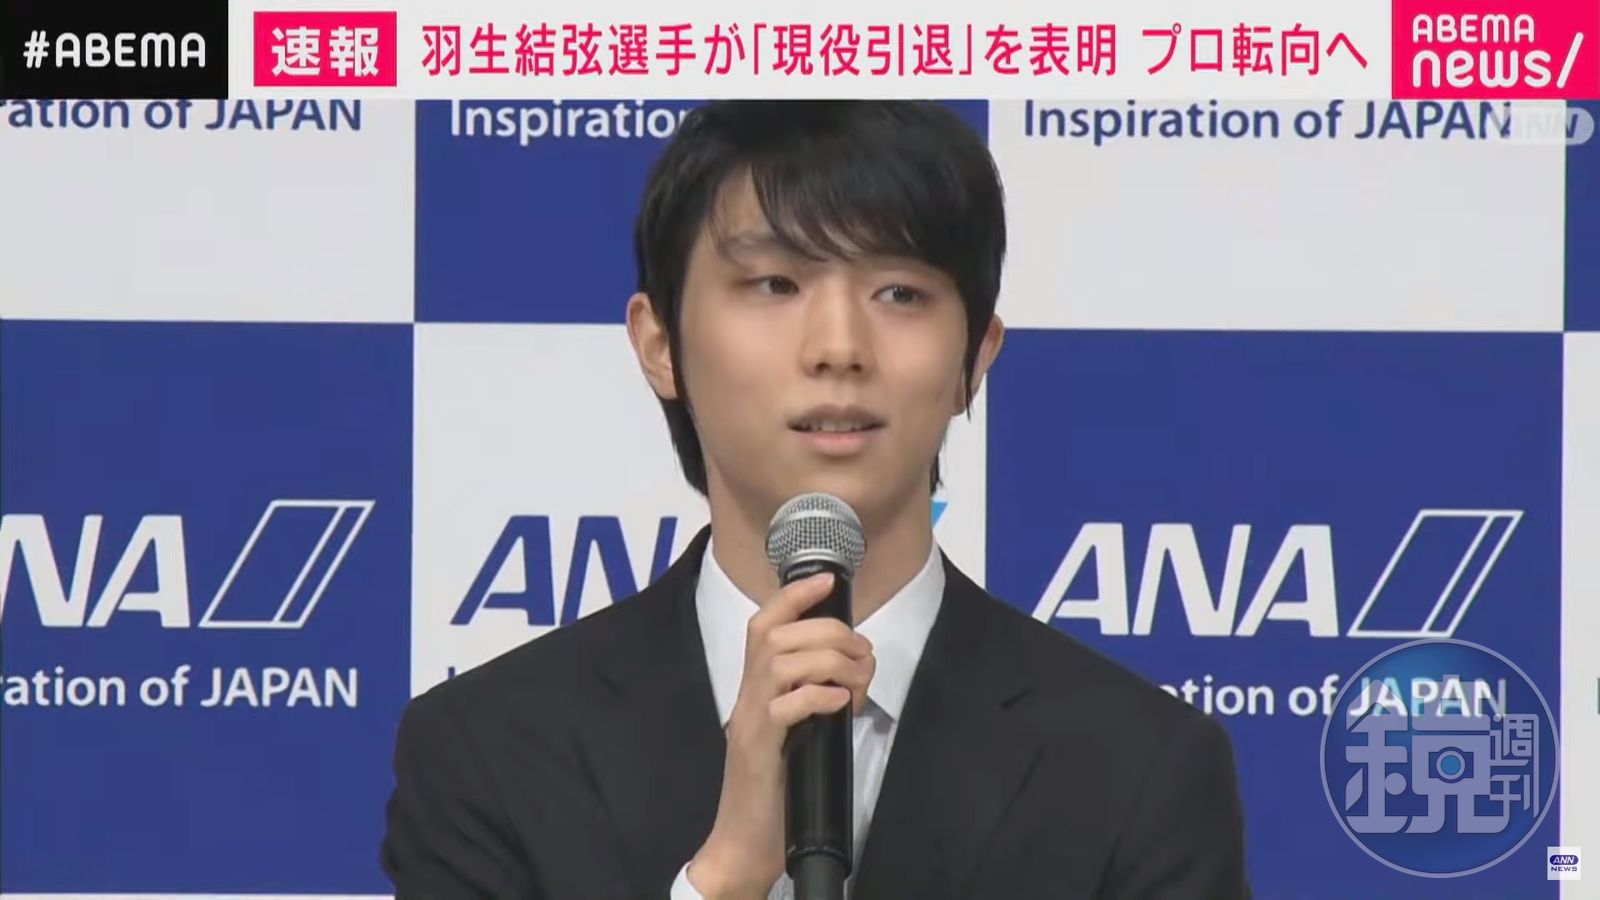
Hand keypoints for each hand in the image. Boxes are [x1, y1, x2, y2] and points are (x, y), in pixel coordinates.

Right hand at [686, 572, 875, 899]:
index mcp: (755, 688)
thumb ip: (813, 696)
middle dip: (829, 632)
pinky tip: (841, 705)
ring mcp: (751, 723)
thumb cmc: (777, 787)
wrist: (745, 841)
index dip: (794, 596)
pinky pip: (786, 708)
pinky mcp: (760, 751)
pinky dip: (819, 696)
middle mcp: (747, 697)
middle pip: (779, 636)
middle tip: (862, 654)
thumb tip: (854, 670)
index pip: (763, 624)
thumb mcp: (796, 729)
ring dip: (830, 661)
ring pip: (782, 663)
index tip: (827, 580)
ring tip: (856, 681)